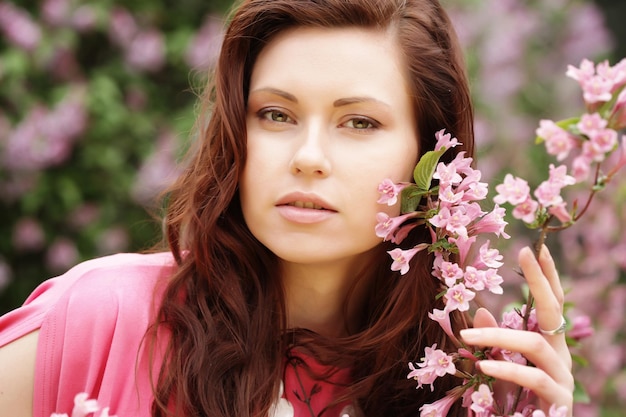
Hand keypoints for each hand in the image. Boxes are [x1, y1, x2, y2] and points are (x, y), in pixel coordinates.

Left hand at [460, 245, 573, 415]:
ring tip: (467, 336)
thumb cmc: (517, 405)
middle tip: (526, 252)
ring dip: (498, 337)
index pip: (552, 304)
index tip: (536, 249)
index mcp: (550, 346)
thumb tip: (481, 310)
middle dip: (540, 280)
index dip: (546, 277)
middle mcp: (560, 356)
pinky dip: (506, 369)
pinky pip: (533, 378)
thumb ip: (493, 343)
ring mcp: (563, 377)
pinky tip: (483, 366)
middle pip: (555, 311)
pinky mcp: (559, 399)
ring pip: (535, 344)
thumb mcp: (499, 369)